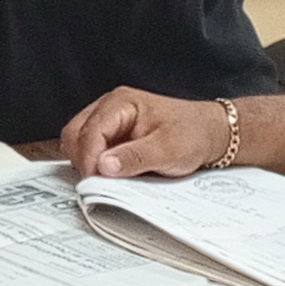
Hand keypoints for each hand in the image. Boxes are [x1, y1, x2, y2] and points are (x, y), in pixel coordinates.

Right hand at [60, 85, 229, 178]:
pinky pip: (89, 149)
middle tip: (99, 183)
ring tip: (108, 178)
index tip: (95, 181)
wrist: (209, 132)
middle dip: (83, 160)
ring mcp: (108, 120)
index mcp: (121, 103)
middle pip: (75, 134)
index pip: (89, 131)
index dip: (89, 159)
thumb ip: (134, 157)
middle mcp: (109, 107)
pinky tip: (110, 173)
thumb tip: (103, 166)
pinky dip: (94, 163)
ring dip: (87, 162)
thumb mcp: (168, 150)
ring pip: (78, 142)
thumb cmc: (192, 134)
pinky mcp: (110, 134)